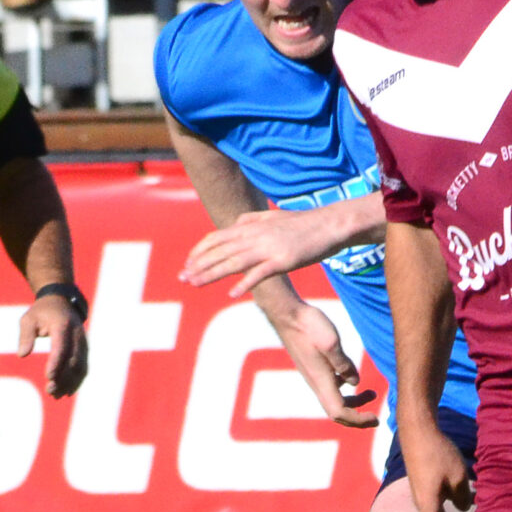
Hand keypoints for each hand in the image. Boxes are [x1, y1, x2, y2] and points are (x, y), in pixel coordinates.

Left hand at [20, 293, 87, 397]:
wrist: (62, 301)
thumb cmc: (42, 312)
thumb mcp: (28, 319)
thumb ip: (25, 335)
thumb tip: (22, 354)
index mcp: (62, 325)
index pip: (61, 347)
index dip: (56, 363)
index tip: (48, 377)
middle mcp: (76, 334)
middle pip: (73, 360)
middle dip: (63, 378)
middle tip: (50, 391)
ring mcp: (83, 342)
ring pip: (81, 366)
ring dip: (70, 383)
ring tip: (56, 395)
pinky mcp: (84, 349)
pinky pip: (83, 367)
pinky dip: (76, 381)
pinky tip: (67, 392)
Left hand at [182, 206, 350, 294]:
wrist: (330, 225)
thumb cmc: (303, 223)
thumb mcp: (273, 217)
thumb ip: (252, 220)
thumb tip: (236, 223)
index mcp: (251, 226)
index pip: (217, 238)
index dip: (200, 251)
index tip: (187, 263)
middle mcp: (255, 235)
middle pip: (220, 251)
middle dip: (198, 265)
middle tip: (182, 278)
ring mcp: (268, 247)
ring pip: (233, 262)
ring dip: (211, 274)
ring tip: (195, 284)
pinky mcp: (283, 259)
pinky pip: (260, 273)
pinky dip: (245, 283)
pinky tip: (232, 293)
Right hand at [276, 300, 376, 426]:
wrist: (287, 314)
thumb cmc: (309, 326)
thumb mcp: (331, 343)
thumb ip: (344, 364)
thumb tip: (356, 383)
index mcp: (321, 381)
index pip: (339, 413)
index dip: (358, 420)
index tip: (375, 418)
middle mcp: (316, 383)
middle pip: (337, 412)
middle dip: (357, 418)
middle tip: (376, 416)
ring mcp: (314, 376)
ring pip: (334, 400)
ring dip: (353, 402)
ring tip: (372, 394)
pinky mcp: (314, 368)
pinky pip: (331, 388)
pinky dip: (345, 390)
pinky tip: (352, 377)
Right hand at [401, 415, 473, 511]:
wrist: (417, 431)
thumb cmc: (437, 454)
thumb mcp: (458, 477)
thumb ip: (464, 497)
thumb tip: (465, 510)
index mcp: (429, 506)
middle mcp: (425, 505)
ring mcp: (425, 497)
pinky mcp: (428, 487)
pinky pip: (442, 507)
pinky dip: (457, 511)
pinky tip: (474, 504)